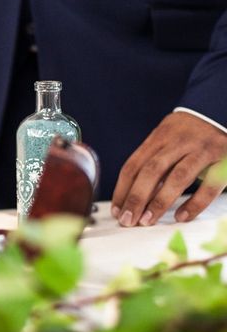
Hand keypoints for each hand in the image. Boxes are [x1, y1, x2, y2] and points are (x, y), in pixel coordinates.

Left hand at [112, 112, 226, 226]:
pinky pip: (209, 185)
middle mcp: (179, 141)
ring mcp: (203, 149)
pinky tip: (181, 216)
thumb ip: (153, 165)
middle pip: (151, 171)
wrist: (222, 111)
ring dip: (159, 202)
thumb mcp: (168, 141)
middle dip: (136, 198)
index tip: (116, 211)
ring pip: (177, 177)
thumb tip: (132, 200)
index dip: (122, 190)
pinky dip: (194, 203)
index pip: (134, 165)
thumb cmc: (190, 135)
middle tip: (128, 220)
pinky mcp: (224, 158)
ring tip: (147, 221)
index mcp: (159, 137)